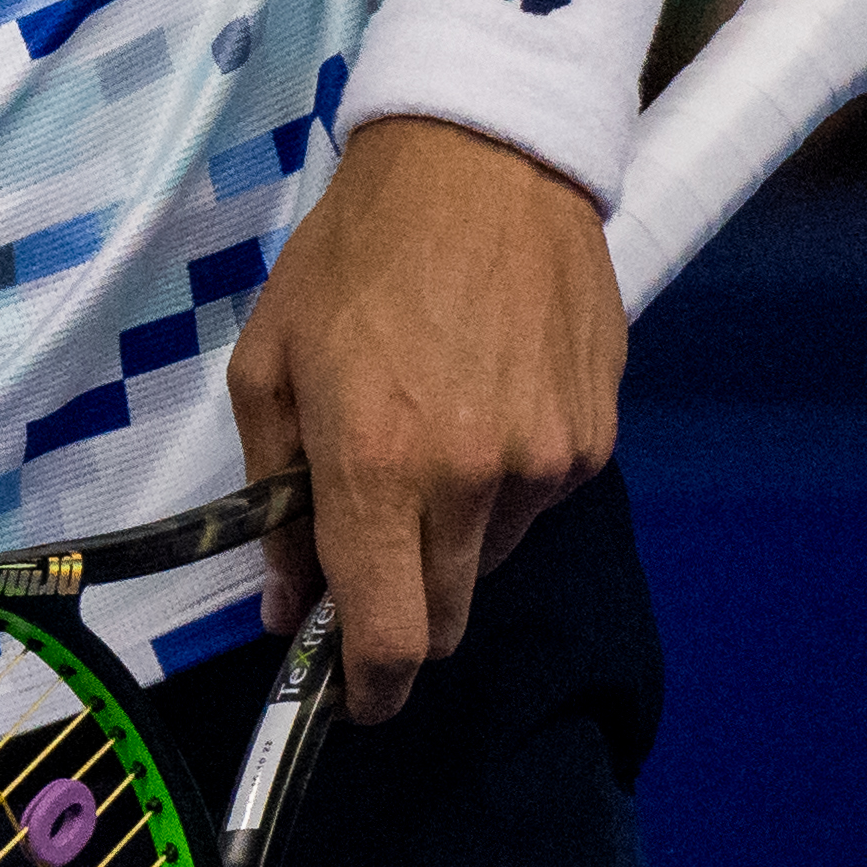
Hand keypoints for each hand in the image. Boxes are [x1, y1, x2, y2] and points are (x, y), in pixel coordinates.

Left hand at [226, 115, 619, 725]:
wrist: (483, 167)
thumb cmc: (354, 258)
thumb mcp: (269, 367)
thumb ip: (273, 498)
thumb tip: (285, 604)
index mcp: (377, 464)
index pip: (389, 633)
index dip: (368, 687)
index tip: (352, 699)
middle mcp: (472, 480)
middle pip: (444, 619)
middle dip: (401, 614)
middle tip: (366, 556)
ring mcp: (547, 465)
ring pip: (490, 561)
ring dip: (450, 539)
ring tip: (423, 441)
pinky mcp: (596, 442)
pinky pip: (536, 508)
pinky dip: (499, 490)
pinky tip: (477, 412)